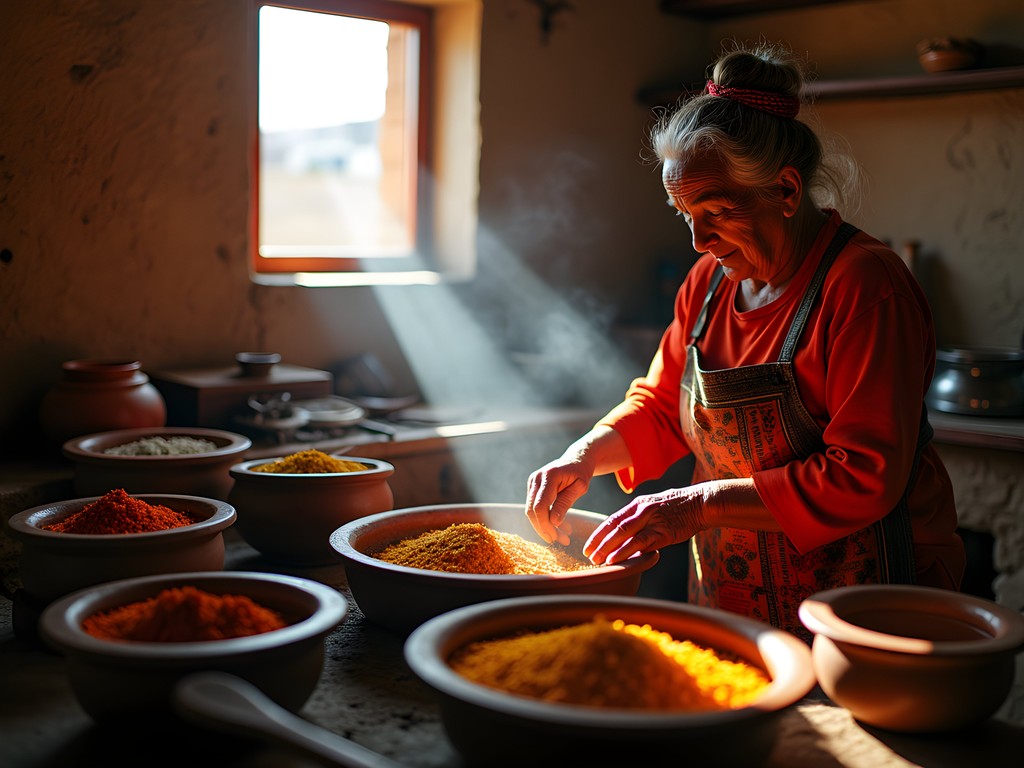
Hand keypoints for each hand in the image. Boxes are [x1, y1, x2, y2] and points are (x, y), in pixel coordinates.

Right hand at [525, 455, 593, 545]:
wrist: (576, 459)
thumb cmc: (581, 472)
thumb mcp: (580, 487)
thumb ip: (565, 503)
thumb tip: (554, 522)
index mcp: (549, 476)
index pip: (540, 505)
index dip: (545, 524)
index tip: (555, 538)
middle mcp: (536, 478)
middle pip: (532, 510)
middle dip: (543, 528)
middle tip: (559, 541)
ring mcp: (532, 482)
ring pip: (531, 510)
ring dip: (544, 526)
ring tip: (562, 537)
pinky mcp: (532, 487)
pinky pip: (534, 507)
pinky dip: (544, 519)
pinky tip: (558, 527)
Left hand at [583, 485, 710, 564]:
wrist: (701, 503)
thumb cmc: (679, 508)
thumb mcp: (655, 508)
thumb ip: (640, 521)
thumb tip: (627, 538)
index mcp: (637, 504)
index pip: (612, 519)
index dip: (598, 533)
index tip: (588, 545)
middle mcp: (641, 510)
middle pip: (613, 527)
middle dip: (598, 542)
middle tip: (588, 555)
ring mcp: (651, 520)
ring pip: (623, 534)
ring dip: (607, 548)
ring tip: (597, 561)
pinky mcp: (662, 532)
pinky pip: (639, 543)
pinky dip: (624, 551)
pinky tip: (615, 560)